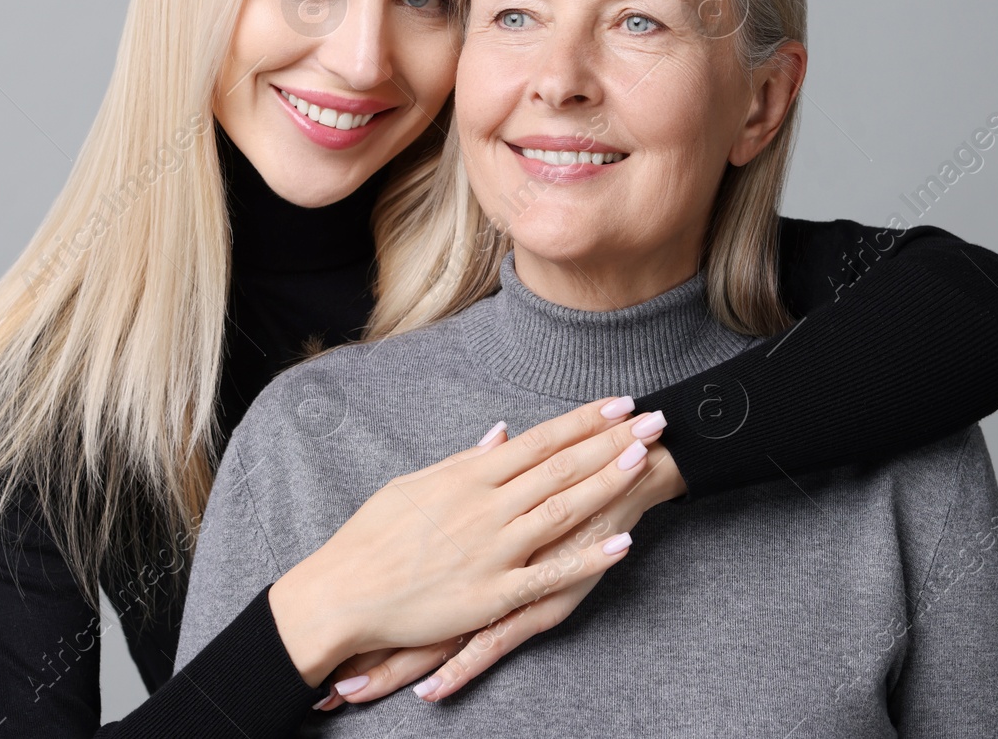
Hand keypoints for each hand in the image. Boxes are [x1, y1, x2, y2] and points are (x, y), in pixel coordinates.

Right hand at [268, 395, 667, 685]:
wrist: (343, 594)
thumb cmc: (372, 538)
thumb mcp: (415, 485)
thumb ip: (464, 461)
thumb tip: (503, 434)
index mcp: (469, 477)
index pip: (540, 440)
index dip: (584, 421)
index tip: (621, 403)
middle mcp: (487, 507)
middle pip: (561, 467)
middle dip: (612, 441)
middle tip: (654, 421)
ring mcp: (493, 550)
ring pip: (562, 510)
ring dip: (606, 483)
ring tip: (644, 461)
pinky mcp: (492, 594)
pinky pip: (549, 575)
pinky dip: (588, 559)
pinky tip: (622, 543)